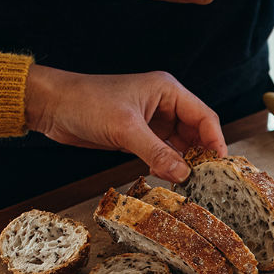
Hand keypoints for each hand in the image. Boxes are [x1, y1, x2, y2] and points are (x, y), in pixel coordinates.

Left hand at [24, 66, 225, 181]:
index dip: (215, 140)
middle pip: (196, 132)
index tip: (220, 165)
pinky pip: (162, 152)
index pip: (204, 116)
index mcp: (167, 91)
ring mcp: (151, 121)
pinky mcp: (138, 135)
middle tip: (206, 179)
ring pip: (179, 145)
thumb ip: (157, 153)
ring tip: (188, 183)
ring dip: (183, 162)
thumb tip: (184, 175)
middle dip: (201, 154)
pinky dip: (166, 165)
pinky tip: (167, 177)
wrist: (52, 106)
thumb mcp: (125, 129)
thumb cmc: (87, 103)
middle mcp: (163, 104)